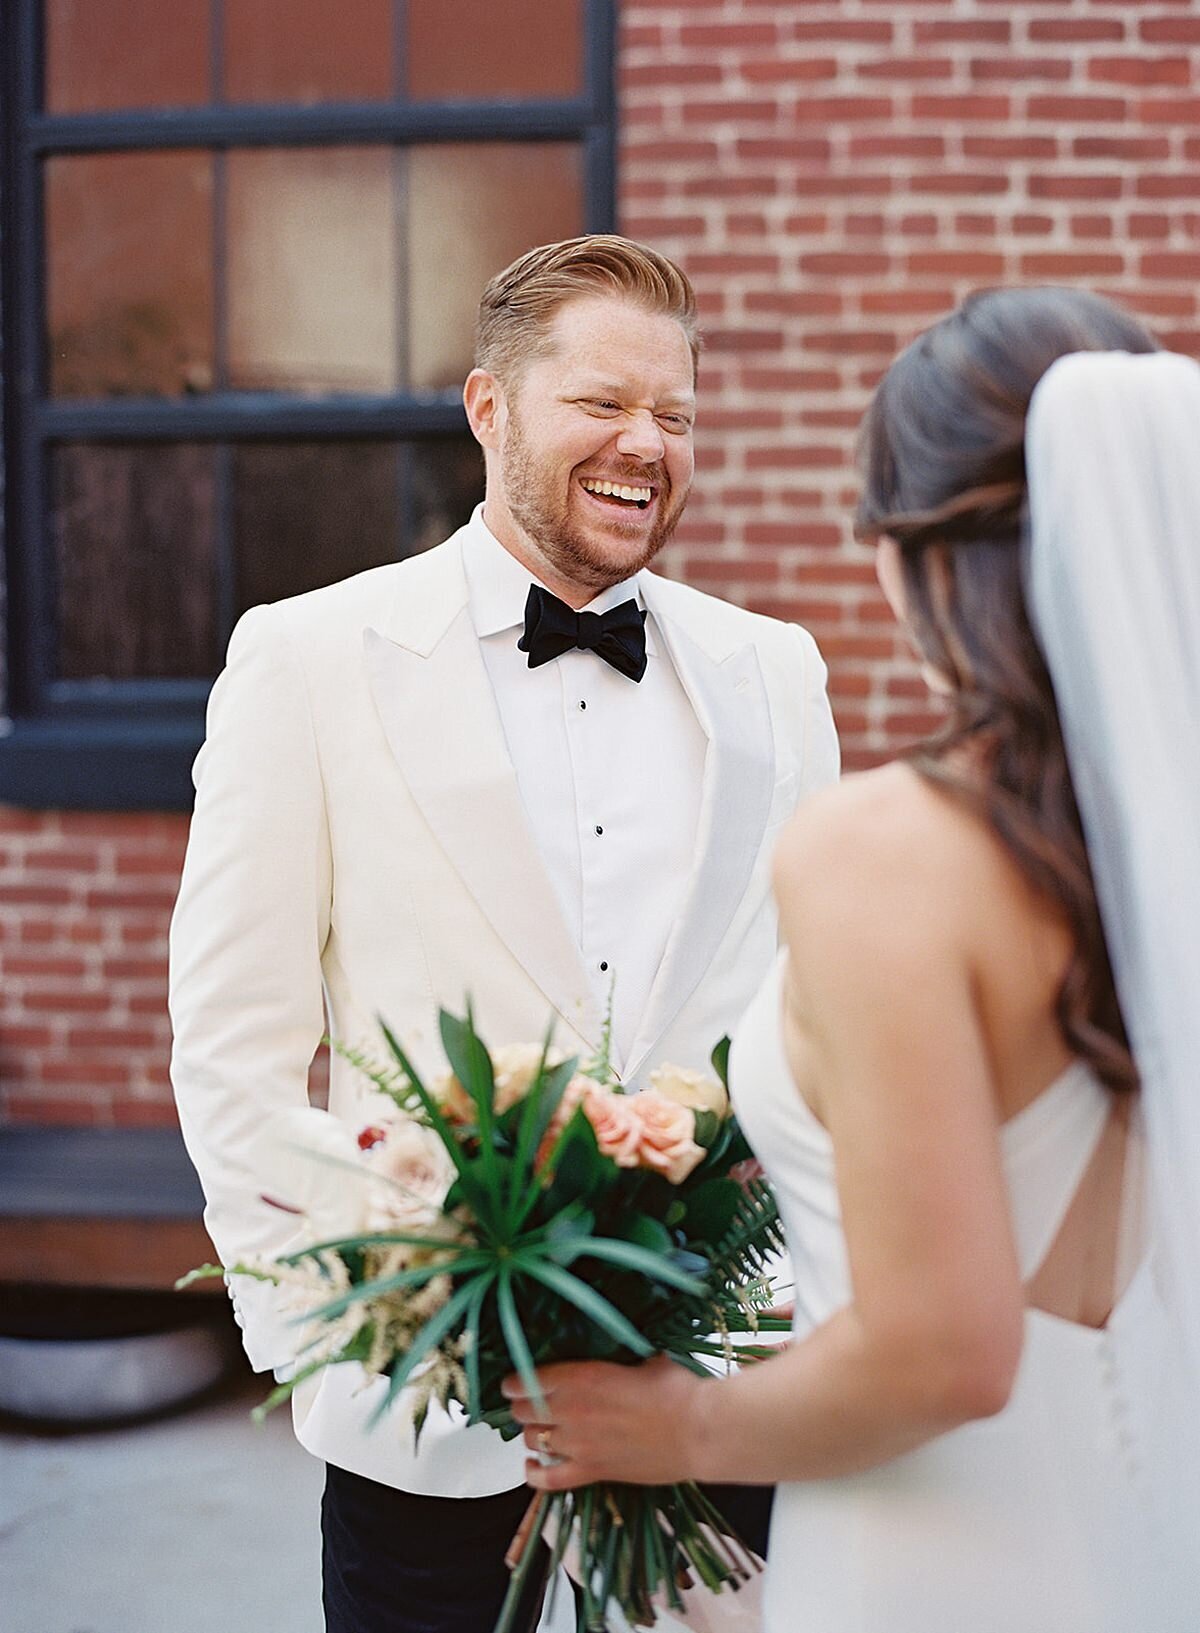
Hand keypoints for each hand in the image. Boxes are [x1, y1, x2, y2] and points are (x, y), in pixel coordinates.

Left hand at [502, 1355, 707, 1490]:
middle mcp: (572, 1410)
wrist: (700, 1431)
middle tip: (527, 1402)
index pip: (527, 1379)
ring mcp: (579, 1445)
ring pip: (532, 1440)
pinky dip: (534, 1474)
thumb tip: (614, 1347)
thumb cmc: (678, 1388)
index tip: (516, 1379)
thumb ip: (617, 1356)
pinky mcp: (592, 1472)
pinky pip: (549, 1480)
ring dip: (531, 1433)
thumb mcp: (643, 1356)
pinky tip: (531, 1466)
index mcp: (581, 1377)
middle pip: (524, 1410)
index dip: (516, 1380)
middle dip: (521, 1405)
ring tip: (538, 1427)